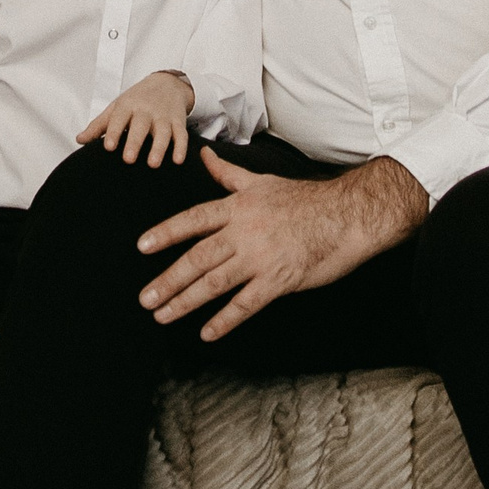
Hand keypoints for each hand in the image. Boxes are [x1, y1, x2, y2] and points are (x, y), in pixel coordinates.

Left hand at [77, 70, 196, 167]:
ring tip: (152, 164)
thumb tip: (79, 140)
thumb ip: (99, 125)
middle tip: (128, 159)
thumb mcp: (117, 107)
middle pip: (141, 126)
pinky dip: (181, 147)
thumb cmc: (137, 99)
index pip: (119, 118)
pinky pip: (181, 135)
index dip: (114, 132)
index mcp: (128, 106)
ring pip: (163, 132)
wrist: (167, 83)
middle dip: (135, 142)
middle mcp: (146, 110)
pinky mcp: (178, 122)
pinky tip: (178, 160)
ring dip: (159, 148)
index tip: (108, 147)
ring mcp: (163, 116)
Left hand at [137, 148, 428, 340]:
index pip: (194, 220)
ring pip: (215, 283)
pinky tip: (206, 332)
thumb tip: (203, 155)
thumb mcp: (261, 181)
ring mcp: (261, 258)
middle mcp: (245, 232)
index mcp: (238, 207)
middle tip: (144, 298)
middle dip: (168, 280)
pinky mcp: (279, 280)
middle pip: (198, 258)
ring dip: (186, 301)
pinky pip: (246, 304)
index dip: (167, 233)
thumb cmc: (304, 199)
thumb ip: (227, 174)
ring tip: (162, 314)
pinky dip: (225, 320)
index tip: (142, 246)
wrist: (345, 216)